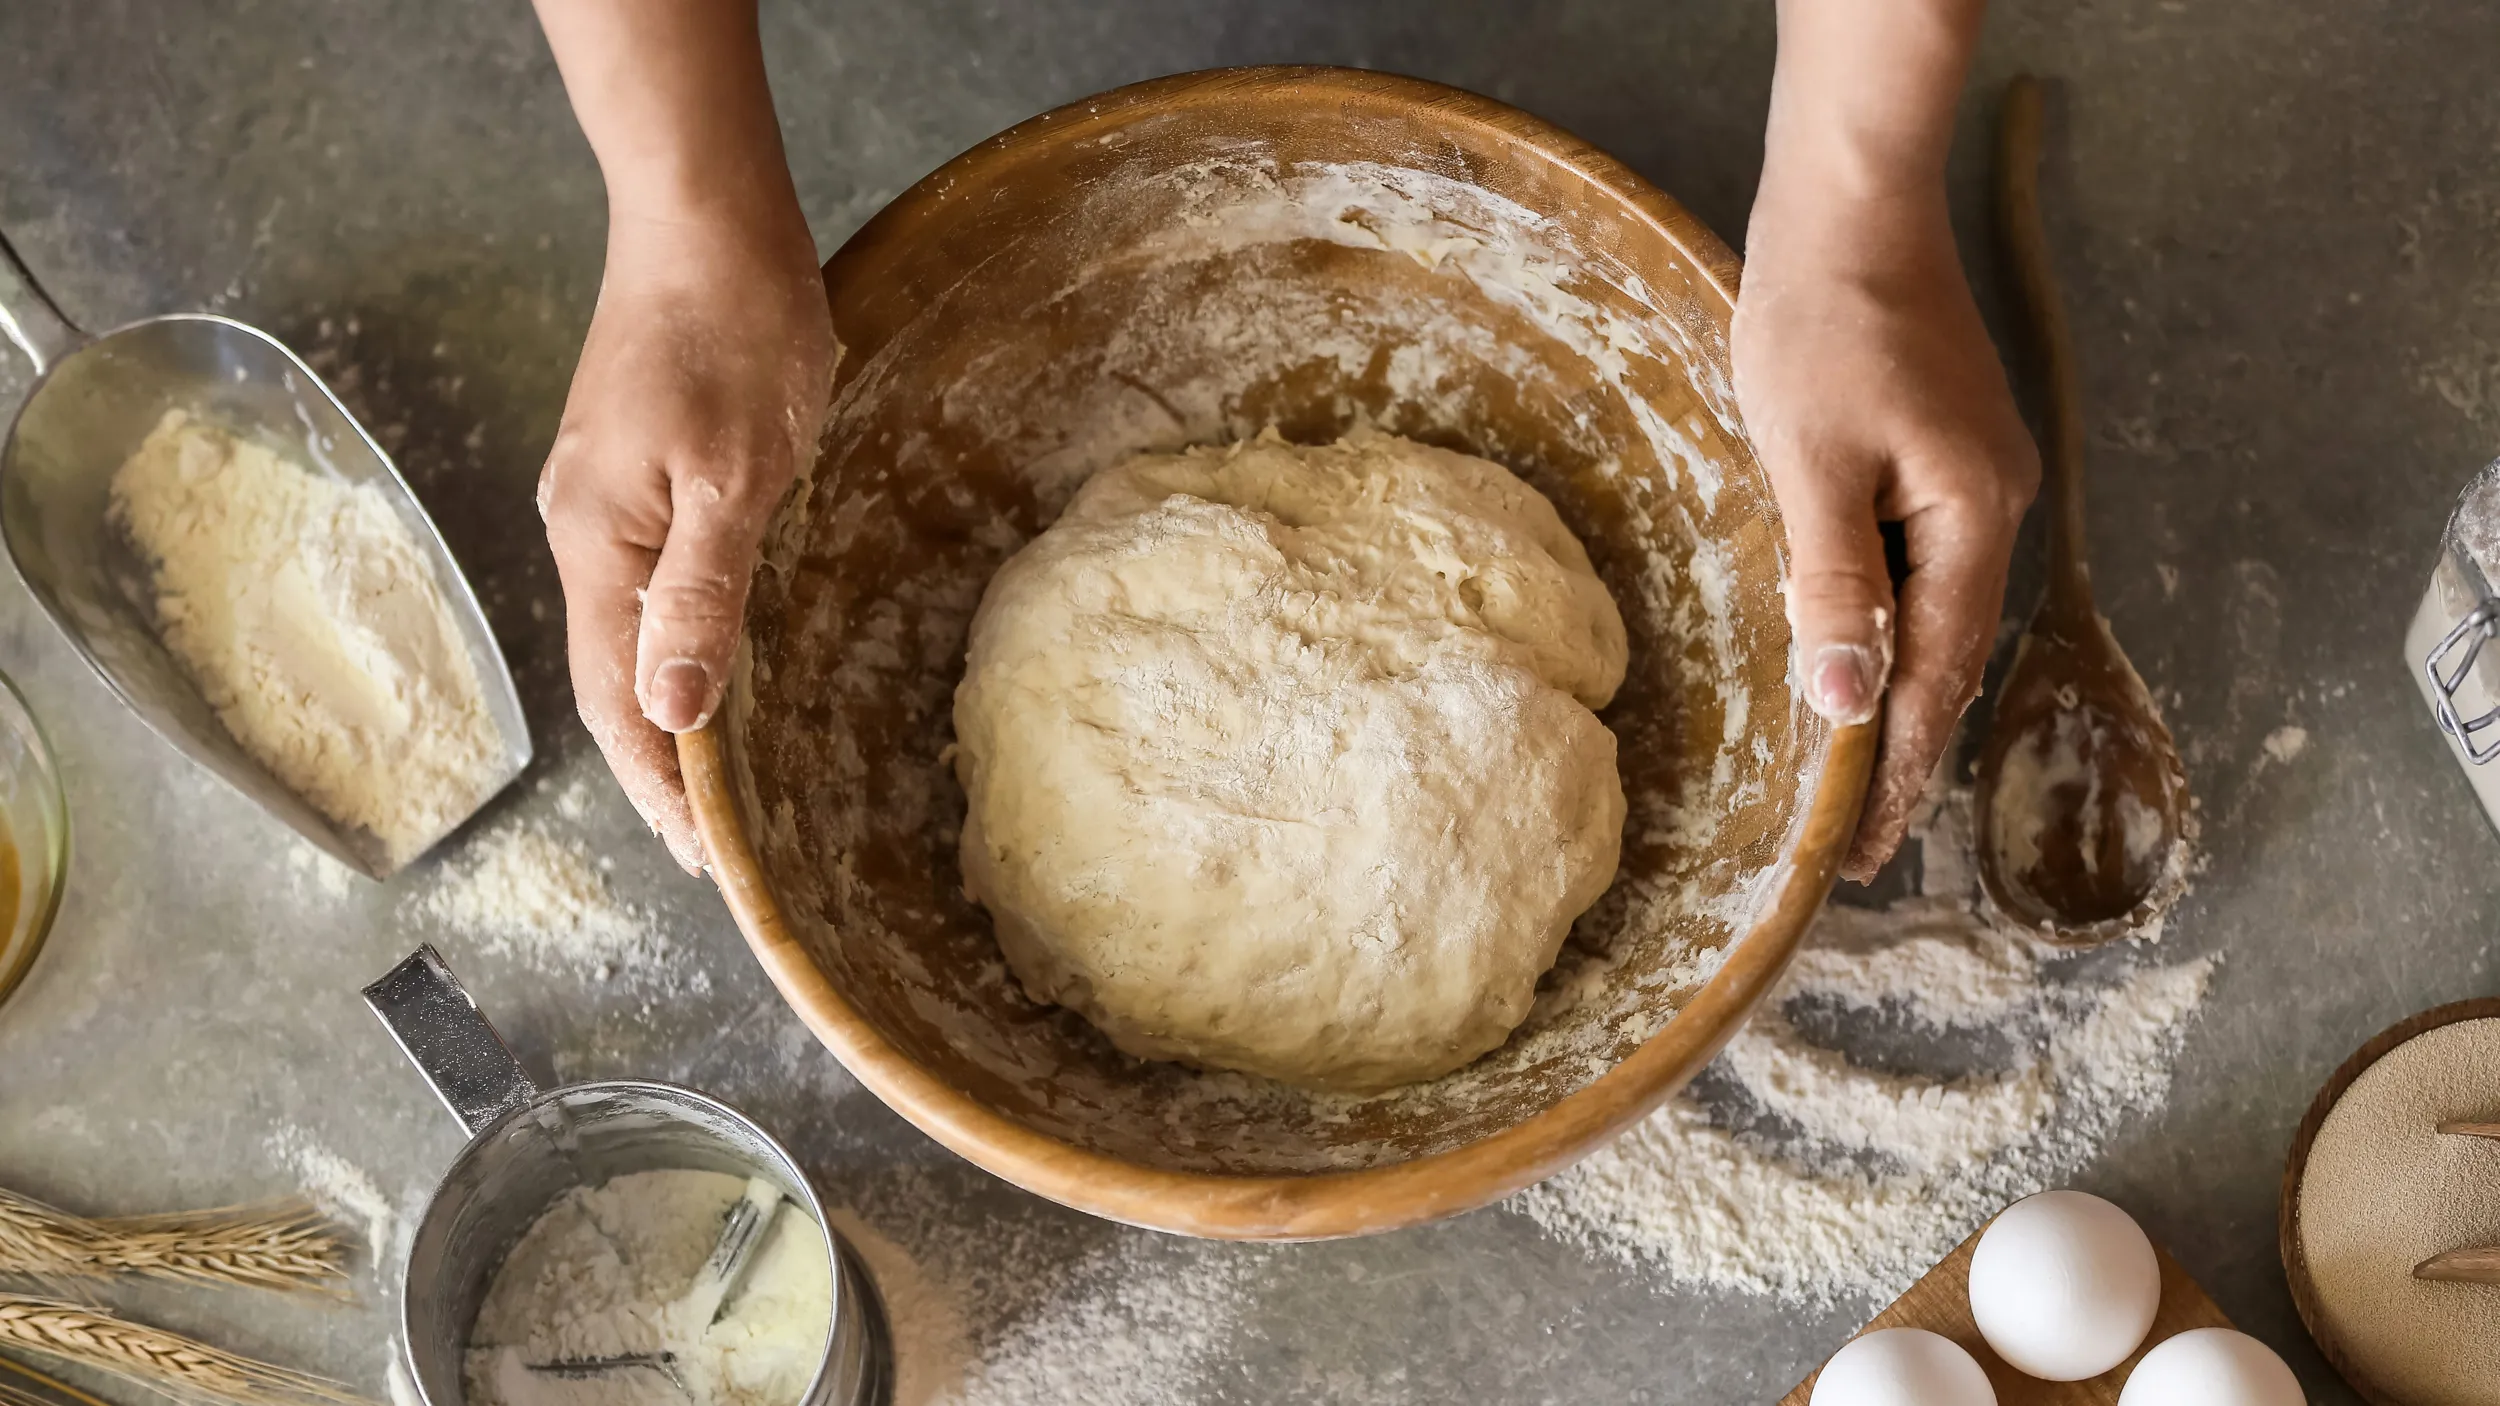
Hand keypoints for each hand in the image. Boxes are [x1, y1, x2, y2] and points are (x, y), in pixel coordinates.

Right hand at [539, 210, 832, 868]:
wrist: (707, 220)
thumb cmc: (733, 332)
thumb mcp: (736, 473)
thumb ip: (701, 596)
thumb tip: (671, 714)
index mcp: (598, 544)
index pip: (615, 702)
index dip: (657, 787)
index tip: (704, 858)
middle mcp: (583, 533)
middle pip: (609, 682)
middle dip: (657, 770)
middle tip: (713, 845)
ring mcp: (602, 502)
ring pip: (624, 637)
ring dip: (663, 715)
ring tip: (713, 784)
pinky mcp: (632, 475)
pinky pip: (643, 590)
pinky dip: (673, 650)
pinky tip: (708, 670)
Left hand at [1735, 191, 2037, 880]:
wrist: (1850, 208)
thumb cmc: (1822, 324)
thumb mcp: (1811, 461)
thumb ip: (1833, 582)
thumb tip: (1847, 700)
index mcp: (1971, 518)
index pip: (1937, 675)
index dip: (1902, 768)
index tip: (1864, 851)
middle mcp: (1993, 506)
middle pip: (1951, 654)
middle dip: (1907, 748)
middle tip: (1860, 843)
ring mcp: (1975, 477)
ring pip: (1939, 612)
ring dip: (1901, 691)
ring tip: (1860, 773)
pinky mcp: (1944, 452)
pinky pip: (1925, 564)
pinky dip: (1894, 624)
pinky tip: (1863, 655)